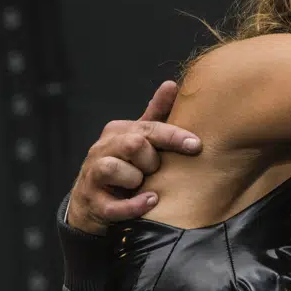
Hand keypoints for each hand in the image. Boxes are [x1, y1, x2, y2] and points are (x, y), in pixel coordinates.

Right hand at [67, 81, 201, 234]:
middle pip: (133, 144)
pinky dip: (134, 205)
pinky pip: (113, 205)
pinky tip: (150, 201)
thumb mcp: (140, 138)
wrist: (94, 202)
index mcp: (118, 131)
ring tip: (144, 186)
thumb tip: (172, 85)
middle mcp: (102, 149)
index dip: (173, 136)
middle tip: (156, 169)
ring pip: (114, 169)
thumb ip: (156, 114)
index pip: (148, 128)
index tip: (196, 145)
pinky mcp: (94, 203)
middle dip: (151, 159)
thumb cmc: (126, 165)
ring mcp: (94, 176)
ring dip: (136, 179)